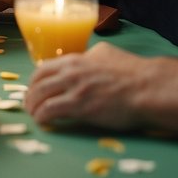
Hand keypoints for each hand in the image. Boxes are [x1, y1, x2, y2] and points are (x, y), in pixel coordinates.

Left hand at [24, 42, 149, 131]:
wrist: (148, 87)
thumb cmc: (134, 73)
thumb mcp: (107, 54)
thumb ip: (92, 56)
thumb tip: (88, 57)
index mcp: (76, 59)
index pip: (44, 68)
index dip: (35, 81)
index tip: (35, 90)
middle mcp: (71, 71)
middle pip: (37, 82)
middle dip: (30, 95)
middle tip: (30, 105)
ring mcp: (74, 87)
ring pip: (39, 96)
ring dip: (32, 107)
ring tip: (34, 116)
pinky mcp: (79, 105)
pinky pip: (50, 110)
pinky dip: (42, 117)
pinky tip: (42, 122)